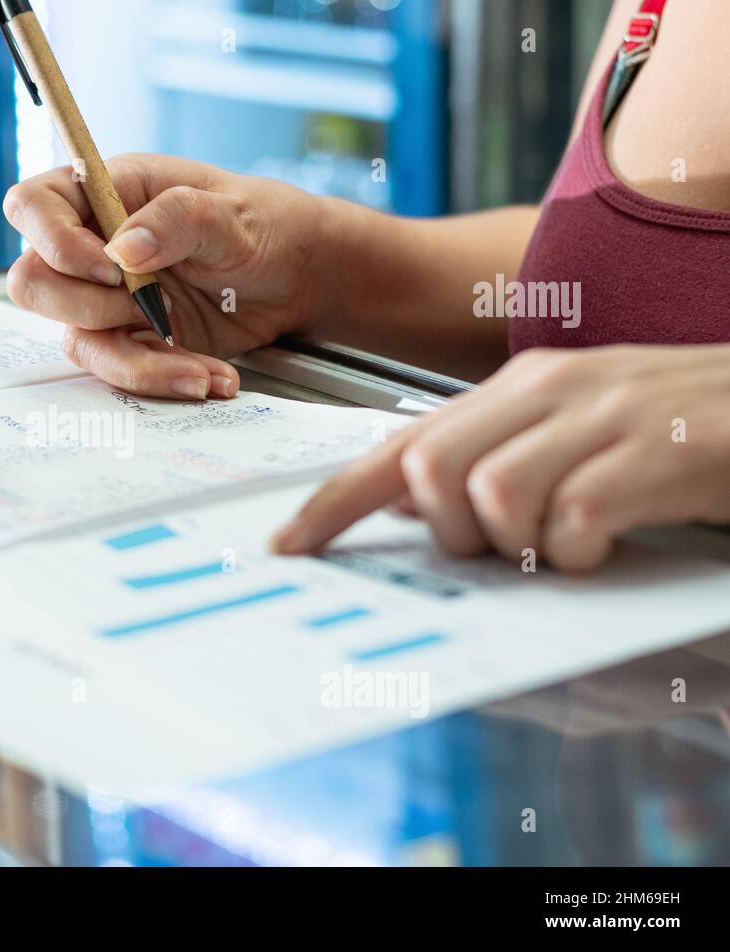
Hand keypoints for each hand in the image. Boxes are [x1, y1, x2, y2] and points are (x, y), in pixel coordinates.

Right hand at [3, 154, 332, 399]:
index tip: (110, 267)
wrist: (298, 277)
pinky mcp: (132, 340)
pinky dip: (162, 379)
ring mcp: (109, 298)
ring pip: (76, 339)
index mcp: (107, 192)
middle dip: (87, 306)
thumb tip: (121, 248)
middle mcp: (95, 246)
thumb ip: (175, 220)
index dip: (52, 241)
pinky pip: (119, 369)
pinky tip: (211, 377)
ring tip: (198, 361)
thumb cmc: (265, 224)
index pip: (32, 207)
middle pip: (33, 283)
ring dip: (135, 359)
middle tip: (150, 304)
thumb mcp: (230, 212)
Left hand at [271, 345, 729, 571]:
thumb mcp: (571, 432)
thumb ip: (491, 455)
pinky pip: (574, 516)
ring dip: (513, 545)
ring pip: (492, 493)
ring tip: (563, 545)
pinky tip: (605, 544)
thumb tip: (410, 502)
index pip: (398, 444)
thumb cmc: (675, 429)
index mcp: (518, 387)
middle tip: (498, 549)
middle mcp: (550, 390)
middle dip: (444, 531)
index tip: (288, 544)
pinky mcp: (660, 452)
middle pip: (429, 466)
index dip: (334, 501)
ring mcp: (605, 415)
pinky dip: (576, 552)